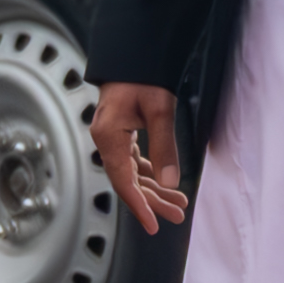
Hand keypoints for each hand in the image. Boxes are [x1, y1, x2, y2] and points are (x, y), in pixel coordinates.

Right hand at [95, 84, 191, 237]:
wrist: (135, 57)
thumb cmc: (143, 79)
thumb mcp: (160, 112)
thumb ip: (165, 147)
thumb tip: (170, 181)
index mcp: (109, 137)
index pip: (123, 181)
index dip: (139, 205)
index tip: (152, 224)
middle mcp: (106, 141)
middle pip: (128, 181)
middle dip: (152, 201)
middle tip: (176, 215)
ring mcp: (112, 138)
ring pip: (131, 173)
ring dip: (154, 189)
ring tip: (177, 203)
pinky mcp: (121, 134)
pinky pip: (133, 162)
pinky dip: (149, 175)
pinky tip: (164, 182)